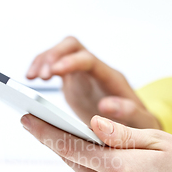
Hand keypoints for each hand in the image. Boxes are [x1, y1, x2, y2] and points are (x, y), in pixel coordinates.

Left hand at [20, 114, 171, 171]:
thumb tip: (90, 123)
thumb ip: (118, 134)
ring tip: (76, 137)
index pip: (70, 146)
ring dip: (77, 156)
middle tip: (39, 122)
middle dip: (56, 140)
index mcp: (119, 169)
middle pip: (72, 160)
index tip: (26, 119)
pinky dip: (91, 170)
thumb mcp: (156, 140)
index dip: (45, 131)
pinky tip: (99, 159)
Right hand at [26, 36, 160, 129]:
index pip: (89, 60)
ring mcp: (83, 74)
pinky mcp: (72, 81)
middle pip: (72, 47)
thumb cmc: (140, 123)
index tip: (53, 72)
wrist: (136, 124)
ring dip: (43, 60)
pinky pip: (54, 66)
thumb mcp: (141, 122)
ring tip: (30, 77)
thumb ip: (128, 112)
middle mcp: (95, 70)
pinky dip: (41, 69)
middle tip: (39, 76)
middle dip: (53, 56)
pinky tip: (31, 79)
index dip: (70, 63)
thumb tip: (107, 105)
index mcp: (111, 78)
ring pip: (60, 53)